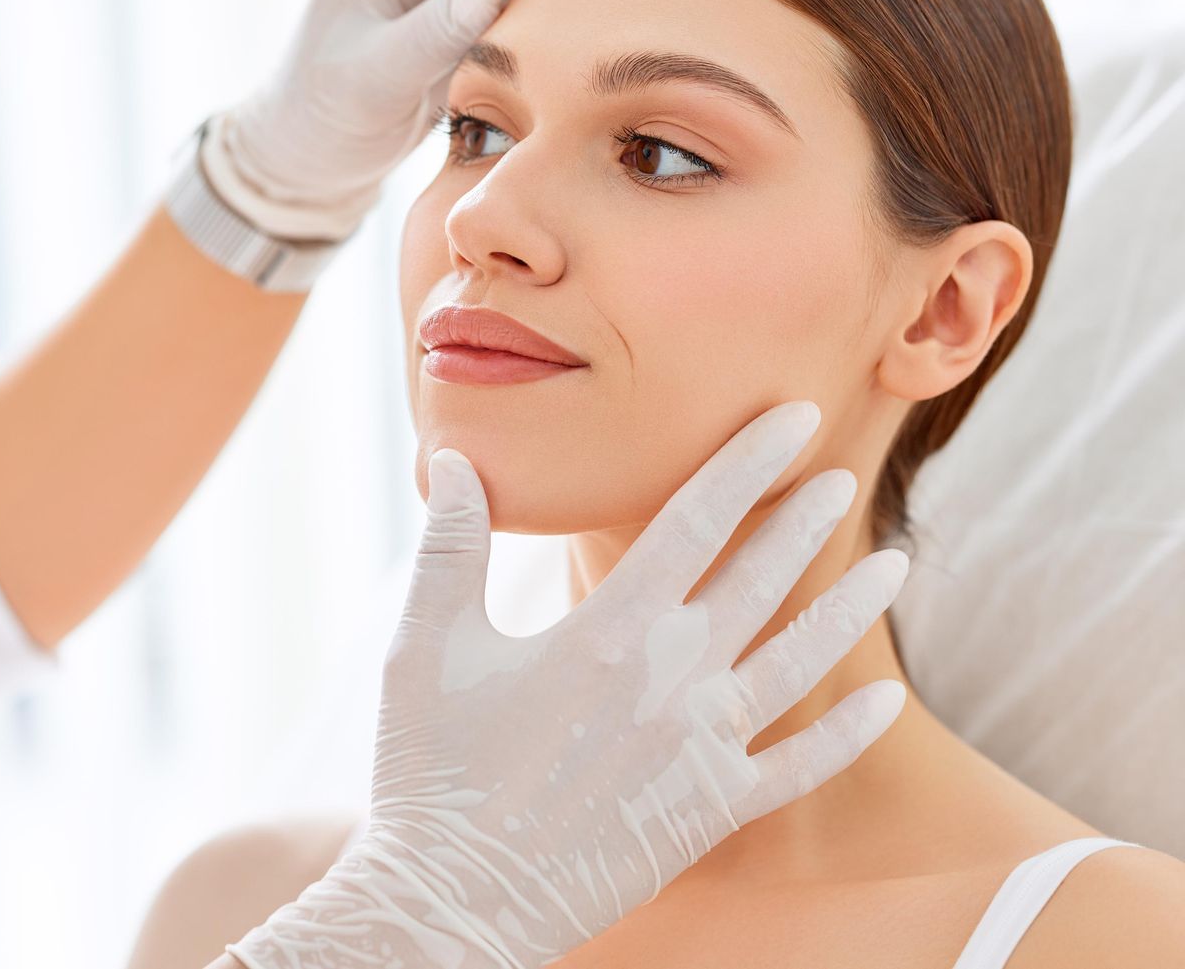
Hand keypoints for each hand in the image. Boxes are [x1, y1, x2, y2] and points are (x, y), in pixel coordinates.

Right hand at [227, 400, 911, 966]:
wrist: (457, 898)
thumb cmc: (432, 769)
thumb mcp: (423, 644)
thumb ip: (450, 547)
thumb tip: (453, 459)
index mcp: (604, 630)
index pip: (693, 522)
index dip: (746, 464)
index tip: (790, 419)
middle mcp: (669, 680)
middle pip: (758, 580)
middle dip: (803, 520)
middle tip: (840, 474)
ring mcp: (699, 750)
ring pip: (798, 664)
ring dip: (848, 610)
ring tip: (894, 565)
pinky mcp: (710, 814)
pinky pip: (799, 769)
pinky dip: (848, 736)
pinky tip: (887, 703)